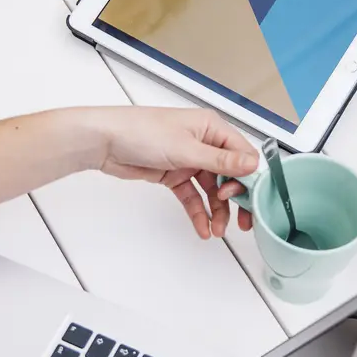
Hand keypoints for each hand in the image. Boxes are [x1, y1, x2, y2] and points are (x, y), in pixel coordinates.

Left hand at [86, 107, 258, 238]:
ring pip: (212, 189)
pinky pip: (193, 195)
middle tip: (241, 222)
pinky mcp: (174, 174)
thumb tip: (251, 164)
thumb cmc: (140, 131)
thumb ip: (221, 160)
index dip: (249, 179)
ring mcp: (189, 159)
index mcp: (211, 127)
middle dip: (236, 199)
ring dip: (217, 210)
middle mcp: (203, 142)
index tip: (250, 200)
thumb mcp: (186, 148)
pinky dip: (198, 211)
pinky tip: (202, 226)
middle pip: (231, 174)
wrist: (105, 142)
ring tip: (216, 229)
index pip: (243, 154)